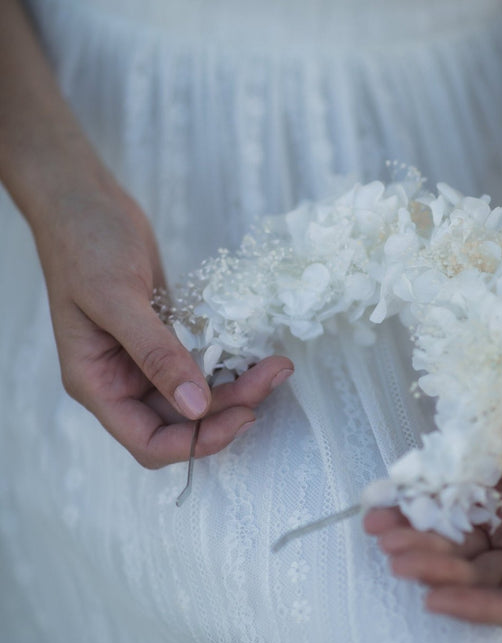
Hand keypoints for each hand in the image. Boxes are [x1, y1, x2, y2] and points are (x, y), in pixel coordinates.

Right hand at [35, 180, 292, 466]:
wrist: (85, 200)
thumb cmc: (84, 243)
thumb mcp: (118, 298)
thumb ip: (156, 354)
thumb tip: (196, 406)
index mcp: (96, 384)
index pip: (149, 441)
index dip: (196, 441)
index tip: (242, 415)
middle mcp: (119, 382)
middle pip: (181, 422)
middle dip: (229, 410)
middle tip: (272, 377)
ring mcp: (142, 362)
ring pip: (197, 397)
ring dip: (237, 388)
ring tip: (276, 365)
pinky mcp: (164, 340)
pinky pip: (201, 367)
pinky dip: (228, 365)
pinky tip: (256, 354)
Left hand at [364, 354, 501, 627]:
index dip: (475, 608)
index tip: (433, 599)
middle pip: (476, 577)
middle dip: (433, 571)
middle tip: (395, 553)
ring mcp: (499, 517)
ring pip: (451, 549)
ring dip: (415, 546)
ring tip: (381, 530)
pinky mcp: (475, 489)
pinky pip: (439, 510)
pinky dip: (410, 513)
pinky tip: (384, 508)